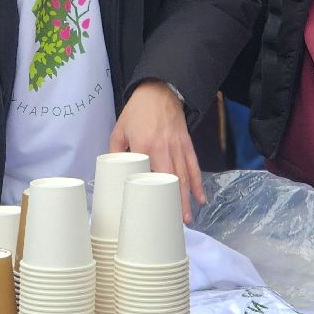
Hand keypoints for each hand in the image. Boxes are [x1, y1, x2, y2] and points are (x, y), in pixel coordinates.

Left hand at [109, 81, 205, 222]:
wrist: (159, 90)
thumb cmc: (137, 110)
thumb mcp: (119, 129)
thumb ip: (115, 152)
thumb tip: (113, 172)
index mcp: (145, 146)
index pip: (149, 175)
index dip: (152, 194)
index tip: (153, 211)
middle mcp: (164, 148)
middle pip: (172, 180)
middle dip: (176, 203)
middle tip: (176, 223)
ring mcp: (178, 146)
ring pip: (185, 176)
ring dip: (187, 198)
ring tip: (188, 218)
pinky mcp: (187, 143)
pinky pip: (194, 166)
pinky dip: (198, 182)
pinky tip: (201, 198)